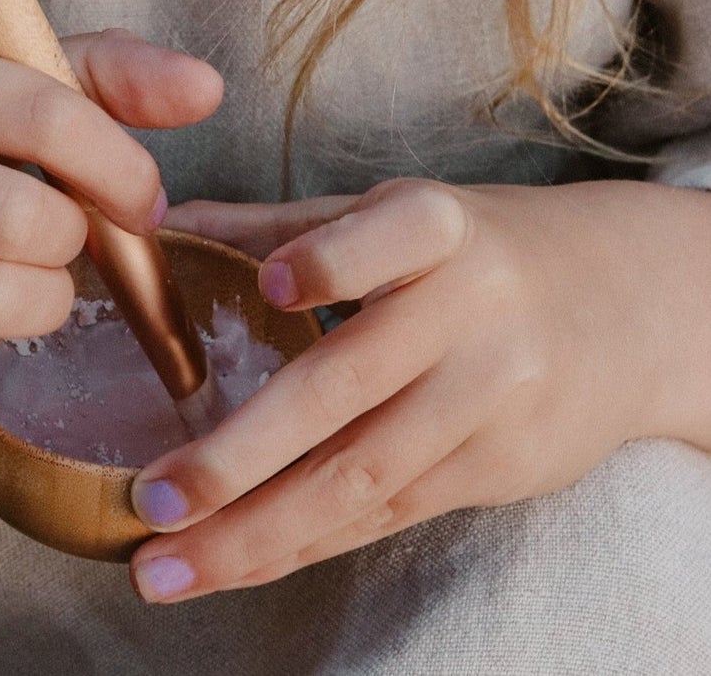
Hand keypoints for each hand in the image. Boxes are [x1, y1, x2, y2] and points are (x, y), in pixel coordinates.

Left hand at [127, 178, 691, 602]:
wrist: (623, 306)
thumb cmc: (473, 249)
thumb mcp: (395, 211)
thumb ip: (283, 223)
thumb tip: (162, 226)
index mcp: (436, 227)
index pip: (388, 238)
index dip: (332, 259)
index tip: (271, 283)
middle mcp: (468, 311)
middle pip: (348, 384)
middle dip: (242, 454)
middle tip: (153, 495)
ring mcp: (489, 396)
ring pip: (362, 474)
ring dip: (256, 531)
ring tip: (166, 565)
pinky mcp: (499, 466)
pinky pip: (388, 513)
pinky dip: (304, 543)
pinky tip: (235, 562)